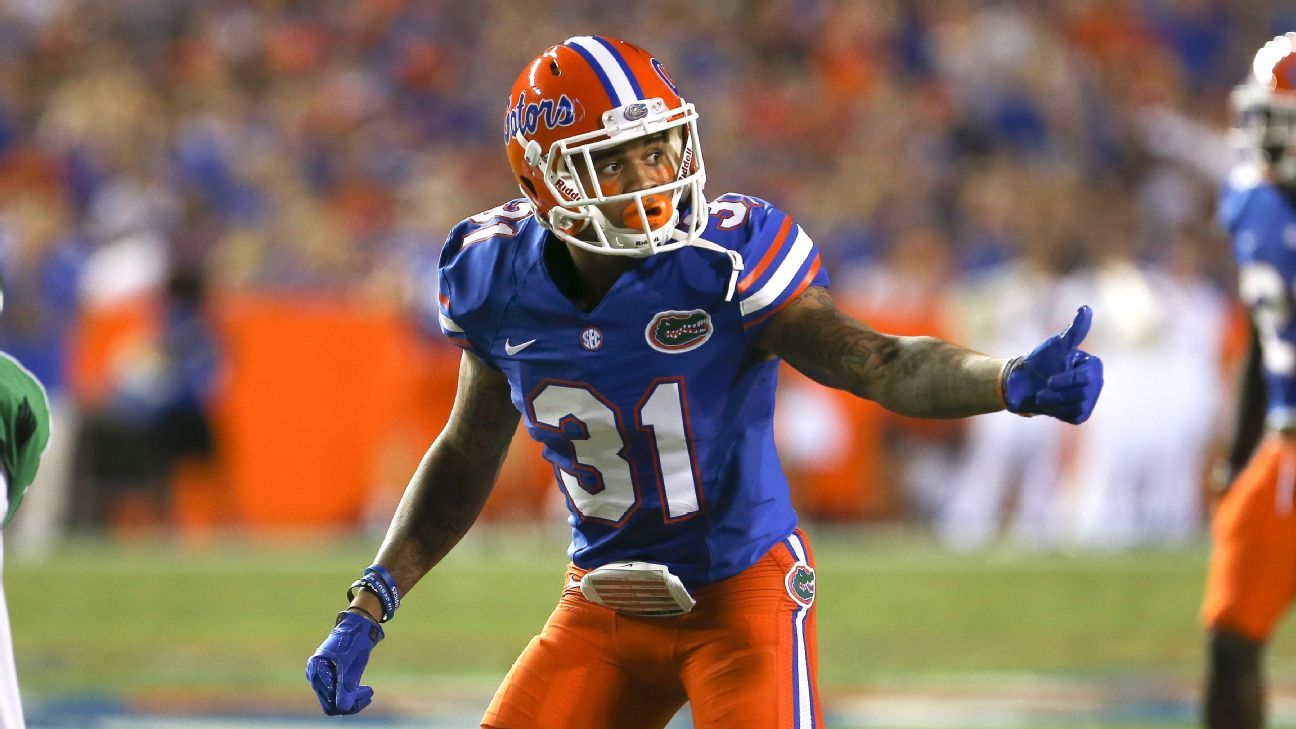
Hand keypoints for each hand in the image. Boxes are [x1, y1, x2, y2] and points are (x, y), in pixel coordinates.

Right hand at [306, 610, 382, 714]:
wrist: (358, 624)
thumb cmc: (355, 641)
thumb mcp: (352, 665)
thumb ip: (346, 686)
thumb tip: (343, 708)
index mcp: (316, 670)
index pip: (330, 702)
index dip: (349, 704)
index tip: (368, 695)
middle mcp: (314, 674)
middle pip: (331, 702)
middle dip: (352, 702)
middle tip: (370, 693)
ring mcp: (320, 674)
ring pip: (334, 698)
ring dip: (352, 698)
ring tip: (369, 691)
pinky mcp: (327, 673)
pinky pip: (336, 691)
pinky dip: (350, 692)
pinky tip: (363, 689)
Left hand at [1004, 305, 1103, 423]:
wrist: (1022, 383)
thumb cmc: (1040, 361)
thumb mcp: (1056, 346)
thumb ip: (1074, 331)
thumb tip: (1086, 308)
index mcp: (1093, 366)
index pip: (1086, 379)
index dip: (1067, 381)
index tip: (1050, 380)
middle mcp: (1096, 383)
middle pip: (1081, 395)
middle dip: (1057, 392)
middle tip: (1044, 386)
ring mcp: (1088, 400)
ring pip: (1076, 406)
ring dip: (1053, 401)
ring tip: (1043, 395)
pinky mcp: (1079, 415)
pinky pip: (1071, 417)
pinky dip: (1056, 411)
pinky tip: (1049, 403)